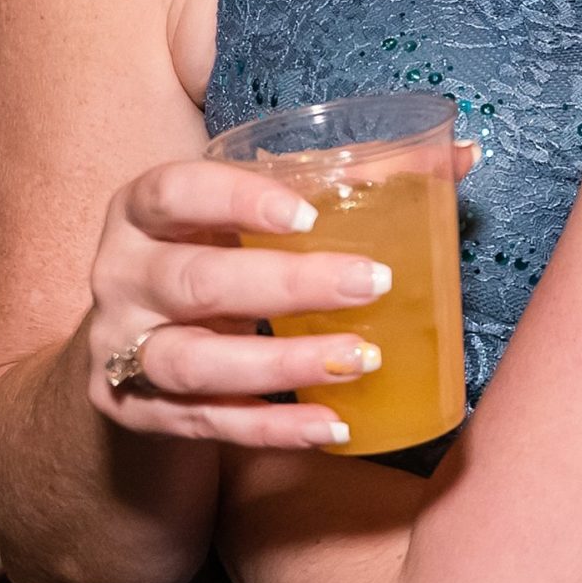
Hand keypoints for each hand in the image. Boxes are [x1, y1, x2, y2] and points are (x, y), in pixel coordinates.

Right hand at [85, 156, 400, 447]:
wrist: (132, 340)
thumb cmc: (214, 254)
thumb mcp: (248, 215)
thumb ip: (344, 182)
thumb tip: (461, 154)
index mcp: (142, 213)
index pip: (174, 193)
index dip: (236, 200)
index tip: (308, 216)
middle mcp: (120, 277)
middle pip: (195, 282)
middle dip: (288, 286)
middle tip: (373, 285)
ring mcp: (121, 349)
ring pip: (194, 362)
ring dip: (283, 364)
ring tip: (361, 359)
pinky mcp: (138, 411)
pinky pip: (208, 423)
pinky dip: (274, 428)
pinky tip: (335, 426)